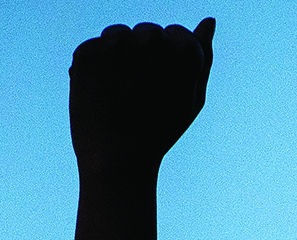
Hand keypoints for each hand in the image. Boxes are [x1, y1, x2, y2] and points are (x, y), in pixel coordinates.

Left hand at [70, 19, 215, 180]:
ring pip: (118, 34)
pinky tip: (100, 94)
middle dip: (143, 56)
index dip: (169, 64)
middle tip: (140, 96)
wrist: (118, 161)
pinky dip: (94, 67)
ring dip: (118, 56)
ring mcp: (117, 45)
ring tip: (120, 94)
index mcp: (184, 49)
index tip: (163, 90)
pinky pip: (93, 47)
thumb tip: (209, 21)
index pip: (177, 34)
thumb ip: (203, 57)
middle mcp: (151, 40)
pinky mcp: (87, 52)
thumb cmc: (160, 132)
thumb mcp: (193, 98)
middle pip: (147, 31)